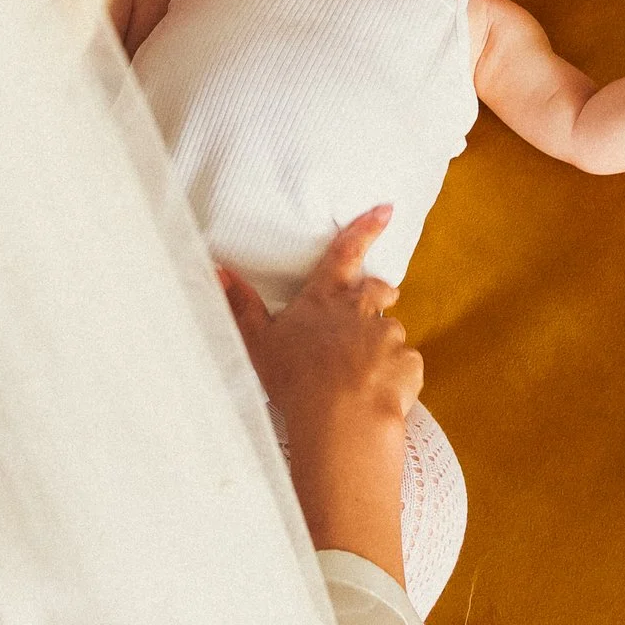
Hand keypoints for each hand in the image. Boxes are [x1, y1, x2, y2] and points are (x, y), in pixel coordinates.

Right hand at [219, 204, 419, 580]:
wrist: (340, 414)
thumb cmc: (294, 377)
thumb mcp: (259, 340)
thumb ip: (241, 305)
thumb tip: (216, 269)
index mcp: (326, 299)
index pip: (345, 254)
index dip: (366, 228)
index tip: (387, 210)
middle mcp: (361, 310)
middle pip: (378, 290)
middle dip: (379, 292)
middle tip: (378, 301)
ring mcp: (389, 335)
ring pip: (389, 335)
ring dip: (380, 348)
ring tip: (361, 376)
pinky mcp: (408, 363)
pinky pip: (404, 368)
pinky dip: (394, 379)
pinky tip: (376, 396)